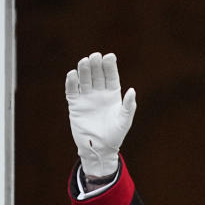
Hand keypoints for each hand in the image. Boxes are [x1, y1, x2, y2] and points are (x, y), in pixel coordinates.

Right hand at [65, 52, 136, 177]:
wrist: (100, 148)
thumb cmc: (115, 135)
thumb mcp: (125, 121)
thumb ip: (128, 106)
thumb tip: (132, 90)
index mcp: (113, 95)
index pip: (111, 77)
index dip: (110, 66)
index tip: (110, 56)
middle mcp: (99, 93)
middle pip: (97, 75)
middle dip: (96, 65)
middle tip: (95, 56)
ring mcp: (86, 98)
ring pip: (84, 80)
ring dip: (84, 70)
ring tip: (85, 61)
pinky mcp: (75, 104)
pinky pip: (72, 90)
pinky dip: (72, 82)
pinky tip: (73, 74)